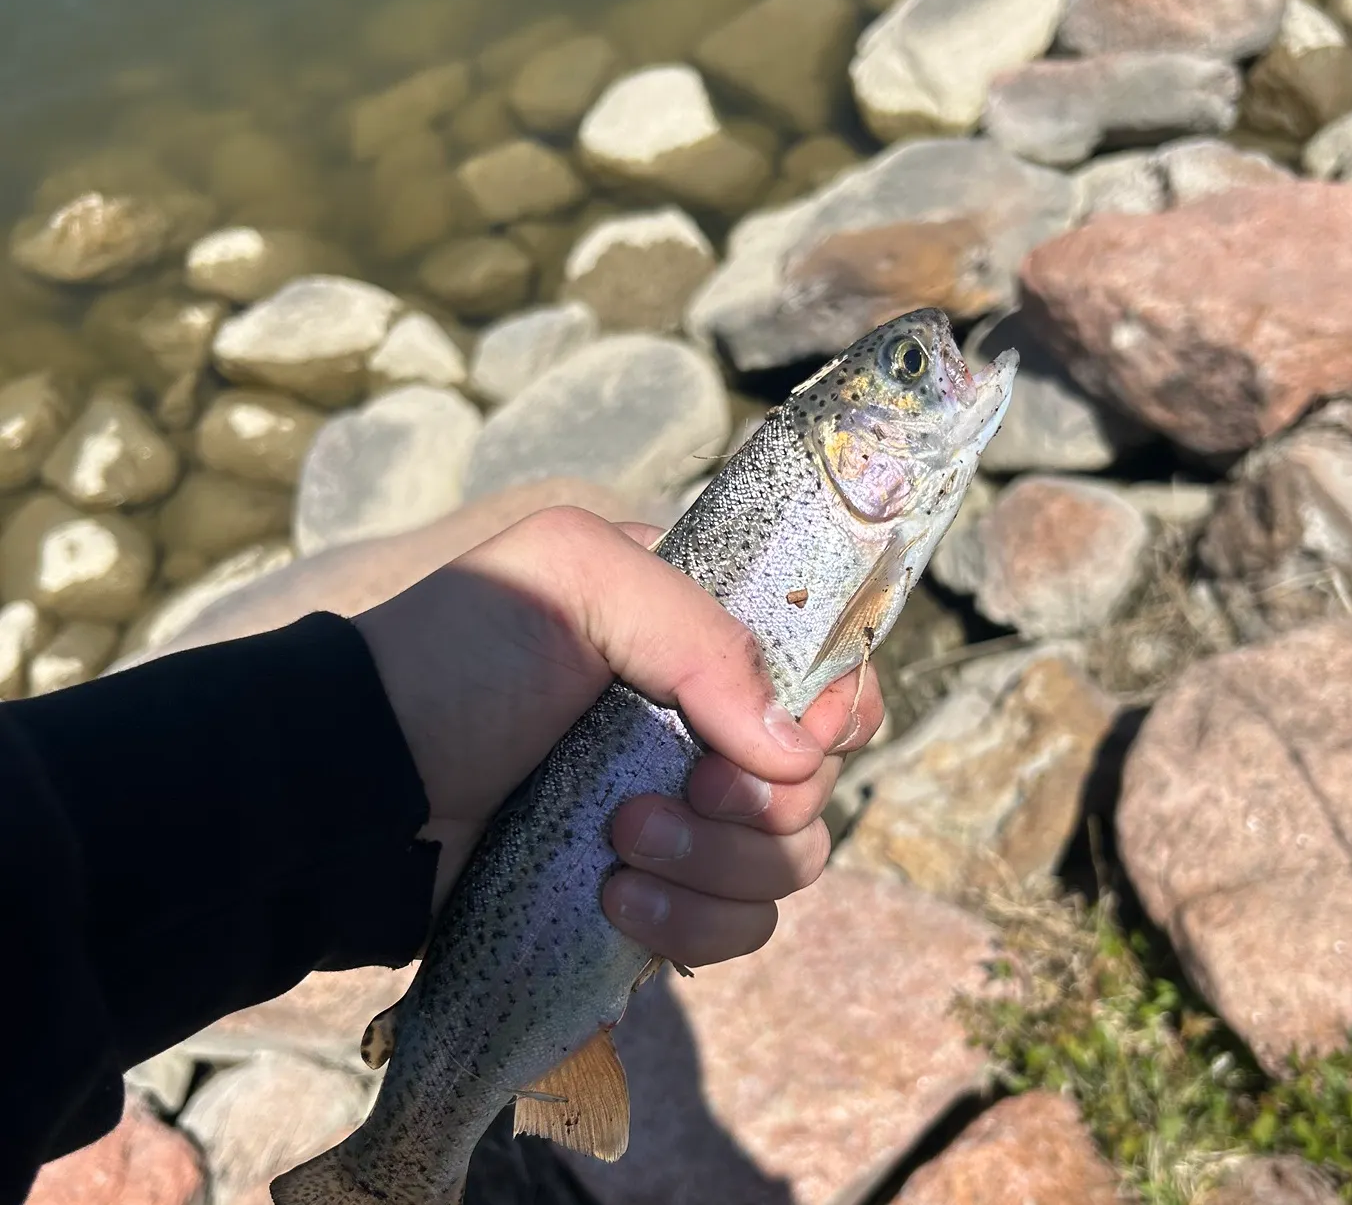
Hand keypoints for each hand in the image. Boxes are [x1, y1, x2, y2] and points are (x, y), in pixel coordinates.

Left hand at [351, 506, 883, 968]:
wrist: (362, 786)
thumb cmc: (460, 657)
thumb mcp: (577, 576)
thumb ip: (704, 633)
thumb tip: (798, 752)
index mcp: (701, 631)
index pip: (829, 667)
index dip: (836, 704)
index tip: (799, 733)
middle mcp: (706, 720)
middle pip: (820, 776)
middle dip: (758, 794)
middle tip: (680, 783)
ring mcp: (684, 813)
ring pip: (790, 860)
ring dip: (718, 860)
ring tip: (621, 838)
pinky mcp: (657, 895)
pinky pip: (740, 928)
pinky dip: (693, 923)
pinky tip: (617, 899)